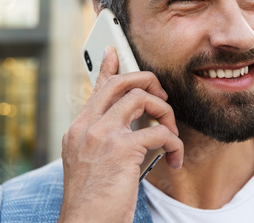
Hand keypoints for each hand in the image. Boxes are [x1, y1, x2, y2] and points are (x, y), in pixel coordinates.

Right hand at [59, 46, 182, 222]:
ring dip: (164, 113)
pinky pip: (159, 132)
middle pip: (120, 83)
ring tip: (170, 134)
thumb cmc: (91, 201)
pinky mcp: (121, 150)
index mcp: (78, 129)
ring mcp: (102, 135)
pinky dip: (174, 144)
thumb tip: (133, 128)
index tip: (115, 52)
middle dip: (147, 82)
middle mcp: (86, 127)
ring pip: (141, 99)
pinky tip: (175, 159)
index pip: (96, 89)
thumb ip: (102, 140)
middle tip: (161, 97)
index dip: (107, 67)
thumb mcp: (89, 164)